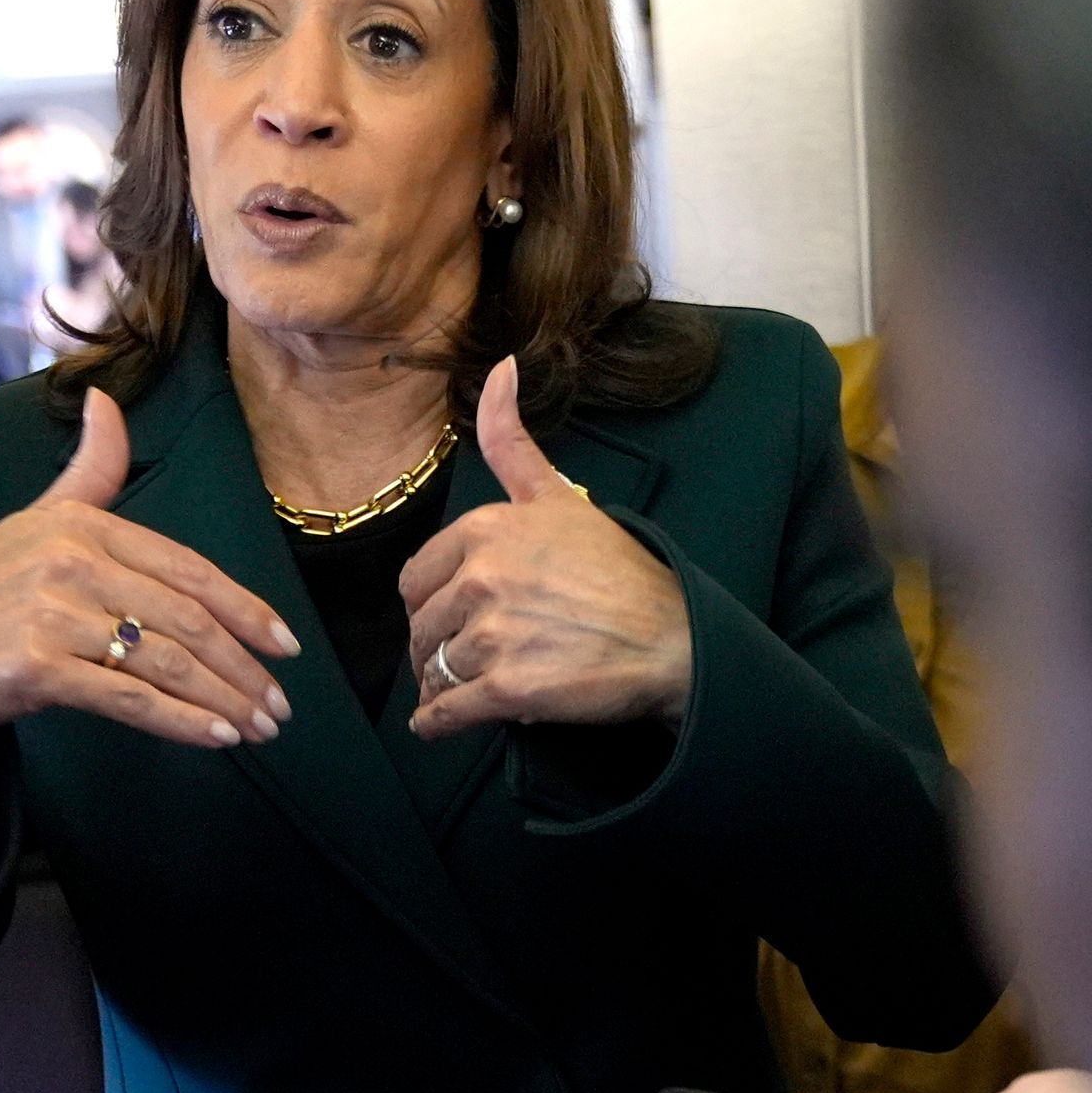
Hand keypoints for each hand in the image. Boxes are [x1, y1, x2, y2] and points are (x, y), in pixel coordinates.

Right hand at [0, 386, 297, 765]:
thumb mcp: (34, 522)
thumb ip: (87, 473)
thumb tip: (106, 400)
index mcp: (79, 523)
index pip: (186, 568)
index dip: (245, 609)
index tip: (286, 645)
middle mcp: (67, 559)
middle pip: (185, 618)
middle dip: (244, 666)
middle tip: (280, 703)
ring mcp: (49, 613)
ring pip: (165, 661)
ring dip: (224, 700)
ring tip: (260, 728)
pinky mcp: (35, 667)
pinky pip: (128, 697)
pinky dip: (181, 722)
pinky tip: (218, 739)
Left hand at [401, 357, 692, 737]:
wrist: (673, 640)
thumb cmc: (619, 572)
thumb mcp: (562, 497)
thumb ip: (514, 442)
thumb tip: (500, 367)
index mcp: (486, 531)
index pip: (417, 579)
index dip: (431, 604)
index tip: (451, 618)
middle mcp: (483, 579)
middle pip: (422, 628)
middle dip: (433, 647)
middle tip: (458, 659)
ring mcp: (494, 636)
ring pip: (433, 670)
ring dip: (439, 686)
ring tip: (464, 689)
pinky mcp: (507, 690)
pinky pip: (445, 713)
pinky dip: (436, 725)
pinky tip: (440, 724)